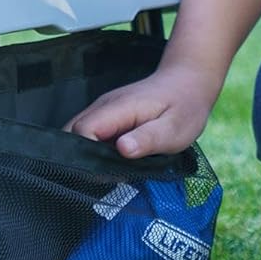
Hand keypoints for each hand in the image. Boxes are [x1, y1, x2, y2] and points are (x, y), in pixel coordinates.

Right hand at [63, 65, 216, 158]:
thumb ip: (148, 138)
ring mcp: (103, 109)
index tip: (106, 173)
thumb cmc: (185, 107)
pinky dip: (94, 150)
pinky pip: (88, 134)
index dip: (87, 156)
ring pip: (76, 134)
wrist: (188, 81)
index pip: (82, 131)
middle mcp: (103, 106)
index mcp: (118, 108)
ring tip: (111, 172)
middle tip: (107, 178)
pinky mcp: (106, 115)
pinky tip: (113, 162)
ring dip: (88, 155)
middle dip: (82, 159)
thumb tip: (123, 149)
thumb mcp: (174, 129)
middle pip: (72, 133)